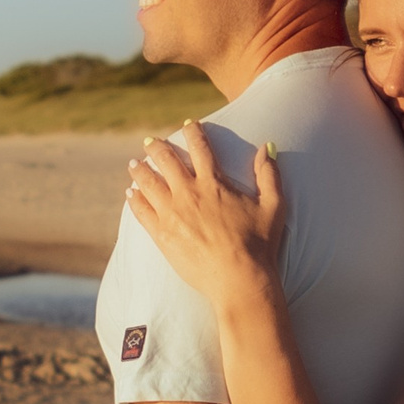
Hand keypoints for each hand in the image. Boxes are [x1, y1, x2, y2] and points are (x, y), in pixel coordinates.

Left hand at [125, 121, 283, 306]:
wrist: (239, 279)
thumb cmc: (259, 244)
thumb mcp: (273, 206)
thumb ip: (269, 175)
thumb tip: (267, 147)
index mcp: (214, 183)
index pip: (200, 148)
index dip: (193, 132)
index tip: (188, 124)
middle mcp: (189, 193)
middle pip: (166, 160)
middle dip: (156, 147)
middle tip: (150, 141)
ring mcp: (172, 213)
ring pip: (148, 183)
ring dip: (140, 170)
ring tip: (133, 164)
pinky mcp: (161, 234)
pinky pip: (141, 211)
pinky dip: (134, 199)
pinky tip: (130, 194)